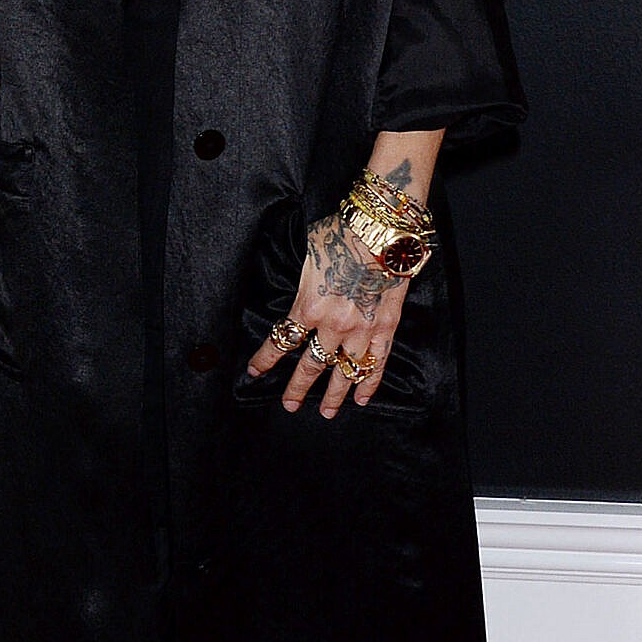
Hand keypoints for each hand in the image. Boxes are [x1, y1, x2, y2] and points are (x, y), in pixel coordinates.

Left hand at [245, 215, 406, 417]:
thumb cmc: (341, 234)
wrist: (380, 230)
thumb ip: (303, 282)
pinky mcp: (386, 327)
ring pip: (344, 372)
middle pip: (311, 365)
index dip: (266, 359)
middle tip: (289, 404)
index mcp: (308, 306)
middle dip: (297, 388)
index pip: (282, 341)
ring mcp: (361, 329)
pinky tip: (362, 398)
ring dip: (334, 394)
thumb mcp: (308, 256)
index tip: (255, 371)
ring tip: (326, 412)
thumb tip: (302, 289)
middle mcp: (333, 325)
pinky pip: (376, 363)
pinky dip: (369, 382)